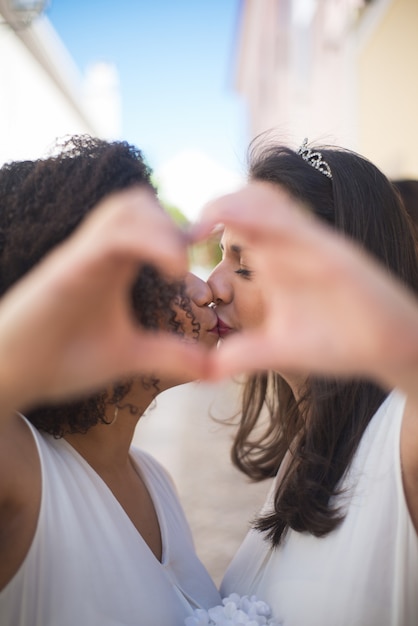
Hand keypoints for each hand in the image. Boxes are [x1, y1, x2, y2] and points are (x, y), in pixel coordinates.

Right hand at [0, 187, 207, 410]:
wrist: (13, 379)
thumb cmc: (62, 360)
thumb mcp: (128, 357)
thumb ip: (170, 355)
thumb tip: (213, 370)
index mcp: (112, 265)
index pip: (147, 221)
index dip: (179, 230)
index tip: (198, 261)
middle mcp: (97, 252)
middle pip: (137, 202)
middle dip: (172, 222)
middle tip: (186, 264)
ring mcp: (80, 257)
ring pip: (124, 207)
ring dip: (163, 227)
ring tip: (179, 268)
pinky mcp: (65, 270)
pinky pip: (109, 238)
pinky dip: (148, 242)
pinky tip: (170, 272)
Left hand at [194, 182, 417, 394]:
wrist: (387, 350)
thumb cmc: (338, 343)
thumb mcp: (279, 349)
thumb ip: (243, 355)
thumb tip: (205, 372)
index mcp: (274, 260)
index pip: (234, 224)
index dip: (202, 225)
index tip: (174, 245)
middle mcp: (289, 245)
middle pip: (246, 201)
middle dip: (212, 205)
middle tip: (183, 231)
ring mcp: (312, 244)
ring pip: (268, 201)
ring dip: (231, 204)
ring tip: (200, 225)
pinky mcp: (333, 252)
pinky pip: (296, 225)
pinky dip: (264, 219)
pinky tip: (236, 228)